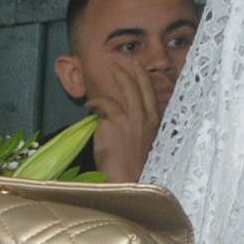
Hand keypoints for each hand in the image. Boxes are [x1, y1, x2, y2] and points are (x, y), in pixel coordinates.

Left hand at [79, 52, 164, 184]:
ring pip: (115, 96)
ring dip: (102, 94)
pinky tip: (88, 108)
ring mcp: (128, 120)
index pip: (149, 91)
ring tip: (92, 98)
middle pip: (134, 87)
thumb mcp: (147, 141)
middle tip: (115, 64)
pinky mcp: (111, 125)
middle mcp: (143, 117)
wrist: (128, 180)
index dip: (142, 76)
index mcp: (154, 121)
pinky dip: (93, 105)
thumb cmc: (136, 166)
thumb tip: (125, 115)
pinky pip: (101, 109)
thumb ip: (140, 126)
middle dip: (124, 72)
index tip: (136, 65)